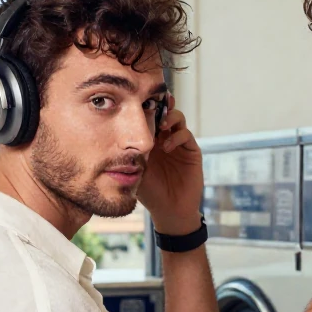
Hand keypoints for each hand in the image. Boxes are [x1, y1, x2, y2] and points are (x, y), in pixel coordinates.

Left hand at [137, 95, 203, 234]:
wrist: (169, 210)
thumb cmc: (149, 192)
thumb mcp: (135, 170)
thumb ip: (131, 153)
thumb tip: (120, 133)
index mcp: (149, 140)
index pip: (148, 116)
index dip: (144, 107)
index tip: (136, 100)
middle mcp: (165, 138)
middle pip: (164, 111)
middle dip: (159, 104)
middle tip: (152, 103)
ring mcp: (179, 143)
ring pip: (177, 118)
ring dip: (169, 117)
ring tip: (161, 125)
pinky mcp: (191, 151)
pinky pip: (186, 135)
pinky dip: (176, 137)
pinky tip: (167, 147)